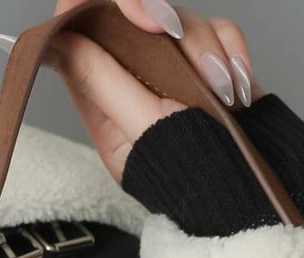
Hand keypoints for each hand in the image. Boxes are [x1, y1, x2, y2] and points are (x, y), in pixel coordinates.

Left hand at [0, 3, 259, 181]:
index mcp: (104, 94)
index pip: (83, 29)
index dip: (97, 7)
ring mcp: (174, 65)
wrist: (246, 194)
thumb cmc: (190, 176)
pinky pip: (221, 31)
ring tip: (221, 91)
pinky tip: (237, 89)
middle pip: (134, 10)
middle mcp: (136, 74)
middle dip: (158, 14)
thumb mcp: (138, 129)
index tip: (131, 18)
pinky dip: (232, 53)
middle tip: (168, 29)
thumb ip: (99, 80)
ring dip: (204, 48)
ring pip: (181, 18)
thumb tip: (57, 42)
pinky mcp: (211, 62)